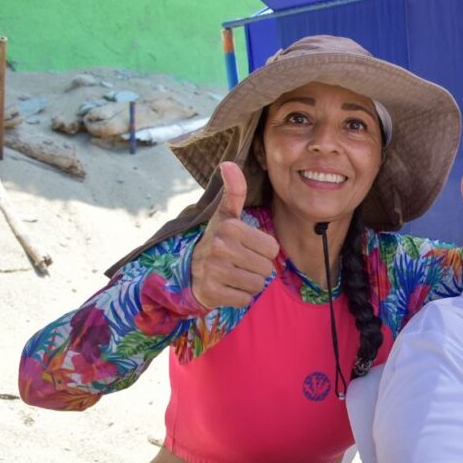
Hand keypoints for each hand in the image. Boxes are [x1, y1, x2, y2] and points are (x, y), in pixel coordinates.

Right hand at [191, 162, 279, 308]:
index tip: (246, 247)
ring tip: (234, 274)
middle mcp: (219, 247)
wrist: (189, 271)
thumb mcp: (226, 215)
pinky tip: (227, 287)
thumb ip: (235, 191)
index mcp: (229, 226)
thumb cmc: (218, 240)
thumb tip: (229, 163)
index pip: (273, 248)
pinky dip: (240, 297)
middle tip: (239, 263)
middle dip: (258, 268)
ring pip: (257, 284)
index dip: (263, 250)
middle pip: (267, 267)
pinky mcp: (210, 292)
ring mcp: (213, 270)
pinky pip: (245, 299)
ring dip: (250, 283)